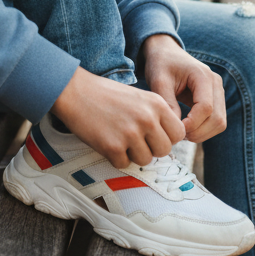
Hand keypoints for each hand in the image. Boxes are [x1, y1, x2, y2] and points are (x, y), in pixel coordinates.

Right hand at [52, 66, 184, 167]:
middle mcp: (147, 118)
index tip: (154, 136)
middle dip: (151, 149)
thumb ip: (157, 116)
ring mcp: (130, 133)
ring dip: (133, 154)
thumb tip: (168, 143)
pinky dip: (115, 157)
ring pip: (146, 160)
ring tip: (119, 138)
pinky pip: (123, 164)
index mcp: (157, 104)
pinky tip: (107, 141)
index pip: (179, 133)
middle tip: (135, 140)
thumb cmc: (107, 95)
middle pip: (165, 150)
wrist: (75, 91)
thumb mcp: (140, 98)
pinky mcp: (113, 146)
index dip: (167, 138)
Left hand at [141, 34, 226, 143]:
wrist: (166, 53)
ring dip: (202, 134)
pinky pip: (217, 121)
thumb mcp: (159, 80)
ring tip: (181, 133)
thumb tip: (177, 128)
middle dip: (198, 132)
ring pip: (220, 123)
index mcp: (203, 76)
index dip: (192, 124)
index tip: (174, 129)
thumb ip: (167, 103)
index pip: (206, 108)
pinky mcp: (216, 99)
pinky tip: (187, 128)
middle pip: (217, 119)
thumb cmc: (161, 64)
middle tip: (177, 135)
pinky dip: (204, 130)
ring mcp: (218, 92)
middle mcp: (216, 83)